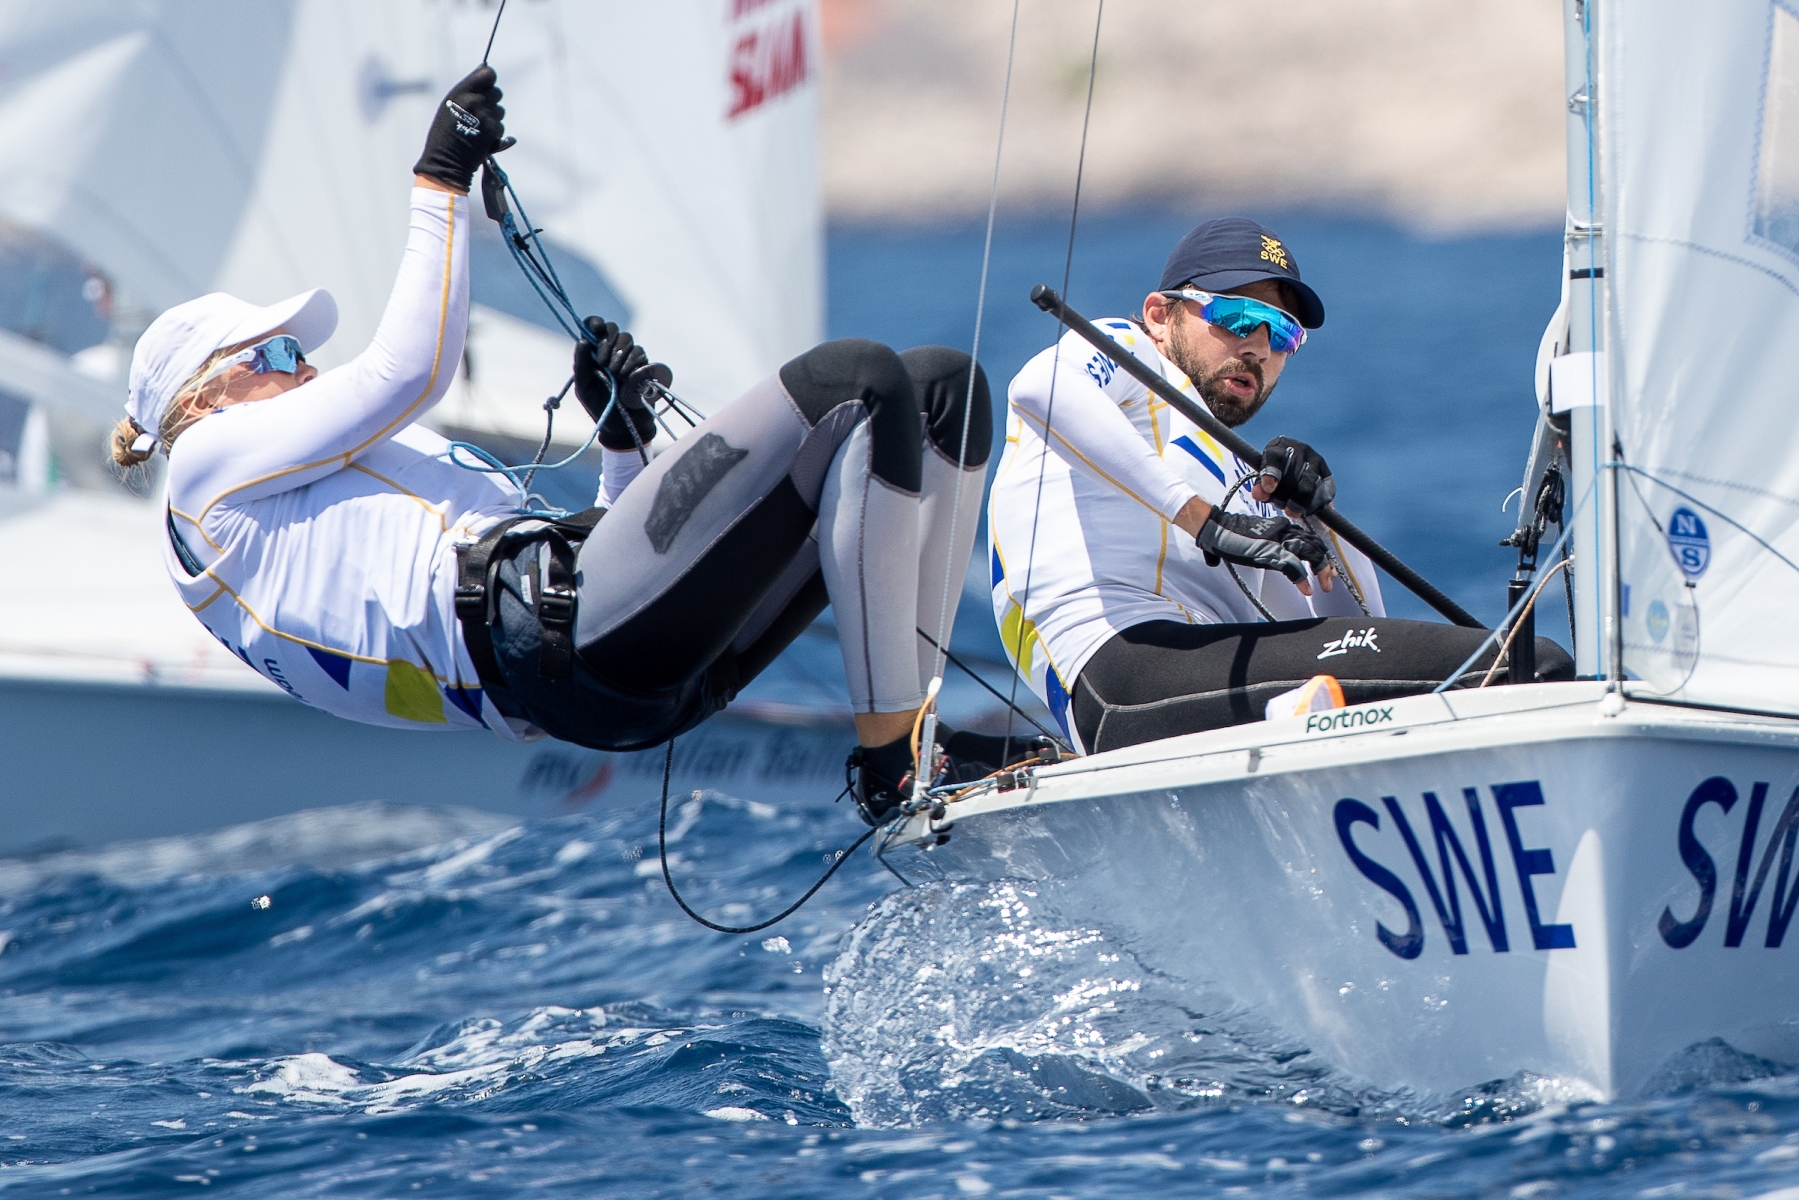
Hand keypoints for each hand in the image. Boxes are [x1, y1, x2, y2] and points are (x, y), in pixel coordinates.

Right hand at [412, 66, 512, 192]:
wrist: (446, 161)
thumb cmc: (444, 134)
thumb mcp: (449, 106)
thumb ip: (467, 91)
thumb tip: (485, 75)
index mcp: (462, 92)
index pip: (488, 74)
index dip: (488, 79)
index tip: (485, 86)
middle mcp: (476, 101)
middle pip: (497, 92)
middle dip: (491, 101)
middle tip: (478, 113)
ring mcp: (486, 116)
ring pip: (500, 111)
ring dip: (492, 118)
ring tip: (477, 128)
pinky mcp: (494, 131)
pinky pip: (500, 126)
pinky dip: (494, 133)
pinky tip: (481, 138)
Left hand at [574, 317, 672, 449]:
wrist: (623, 427)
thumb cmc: (600, 407)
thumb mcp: (584, 388)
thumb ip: (581, 365)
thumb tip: (582, 341)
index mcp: (594, 352)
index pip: (594, 326)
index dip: (595, 323)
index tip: (595, 329)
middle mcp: (612, 351)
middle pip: (613, 329)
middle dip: (607, 342)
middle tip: (603, 362)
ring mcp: (629, 357)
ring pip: (628, 339)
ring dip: (620, 355)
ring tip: (616, 374)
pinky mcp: (643, 366)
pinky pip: (640, 353)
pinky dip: (632, 363)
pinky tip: (627, 378)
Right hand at [1196, 508, 1330, 593]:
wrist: (1215, 528)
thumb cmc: (1230, 536)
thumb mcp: (1257, 542)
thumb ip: (1270, 550)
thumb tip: (1280, 564)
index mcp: (1282, 527)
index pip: (1309, 539)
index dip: (1320, 554)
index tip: (1325, 568)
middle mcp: (1284, 531)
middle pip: (1315, 545)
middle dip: (1326, 564)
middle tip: (1330, 580)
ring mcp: (1278, 540)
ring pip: (1310, 553)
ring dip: (1321, 571)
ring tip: (1325, 586)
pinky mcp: (1269, 551)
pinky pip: (1293, 565)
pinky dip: (1302, 579)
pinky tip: (1306, 589)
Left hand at [1253, 435, 1334, 515]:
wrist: (1296, 473)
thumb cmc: (1275, 476)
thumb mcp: (1263, 479)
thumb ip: (1260, 487)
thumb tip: (1259, 495)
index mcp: (1280, 445)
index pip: (1275, 457)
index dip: (1271, 473)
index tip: (1268, 489)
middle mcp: (1301, 450)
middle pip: (1292, 475)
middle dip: (1284, 495)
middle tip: (1279, 505)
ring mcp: (1317, 461)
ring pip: (1309, 484)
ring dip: (1299, 502)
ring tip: (1291, 511)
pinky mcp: (1328, 476)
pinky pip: (1322, 493)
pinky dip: (1312, 506)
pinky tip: (1304, 510)